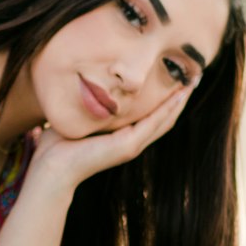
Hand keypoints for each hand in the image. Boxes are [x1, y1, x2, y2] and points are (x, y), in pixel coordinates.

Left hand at [28, 83, 194, 195]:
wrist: (52, 167)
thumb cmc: (57, 145)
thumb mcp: (79, 118)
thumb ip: (87, 105)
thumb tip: (83, 84)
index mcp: (121, 136)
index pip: (151, 116)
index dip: (166, 99)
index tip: (177, 79)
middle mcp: (131, 142)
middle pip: (164, 117)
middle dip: (180, 98)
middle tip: (194, 77)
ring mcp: (131, 146)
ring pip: (164, 120)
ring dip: (180, 101)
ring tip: (192, 82)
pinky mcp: (128, 146)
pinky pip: (154, 123)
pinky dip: (168, 108)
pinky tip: (179, 94)